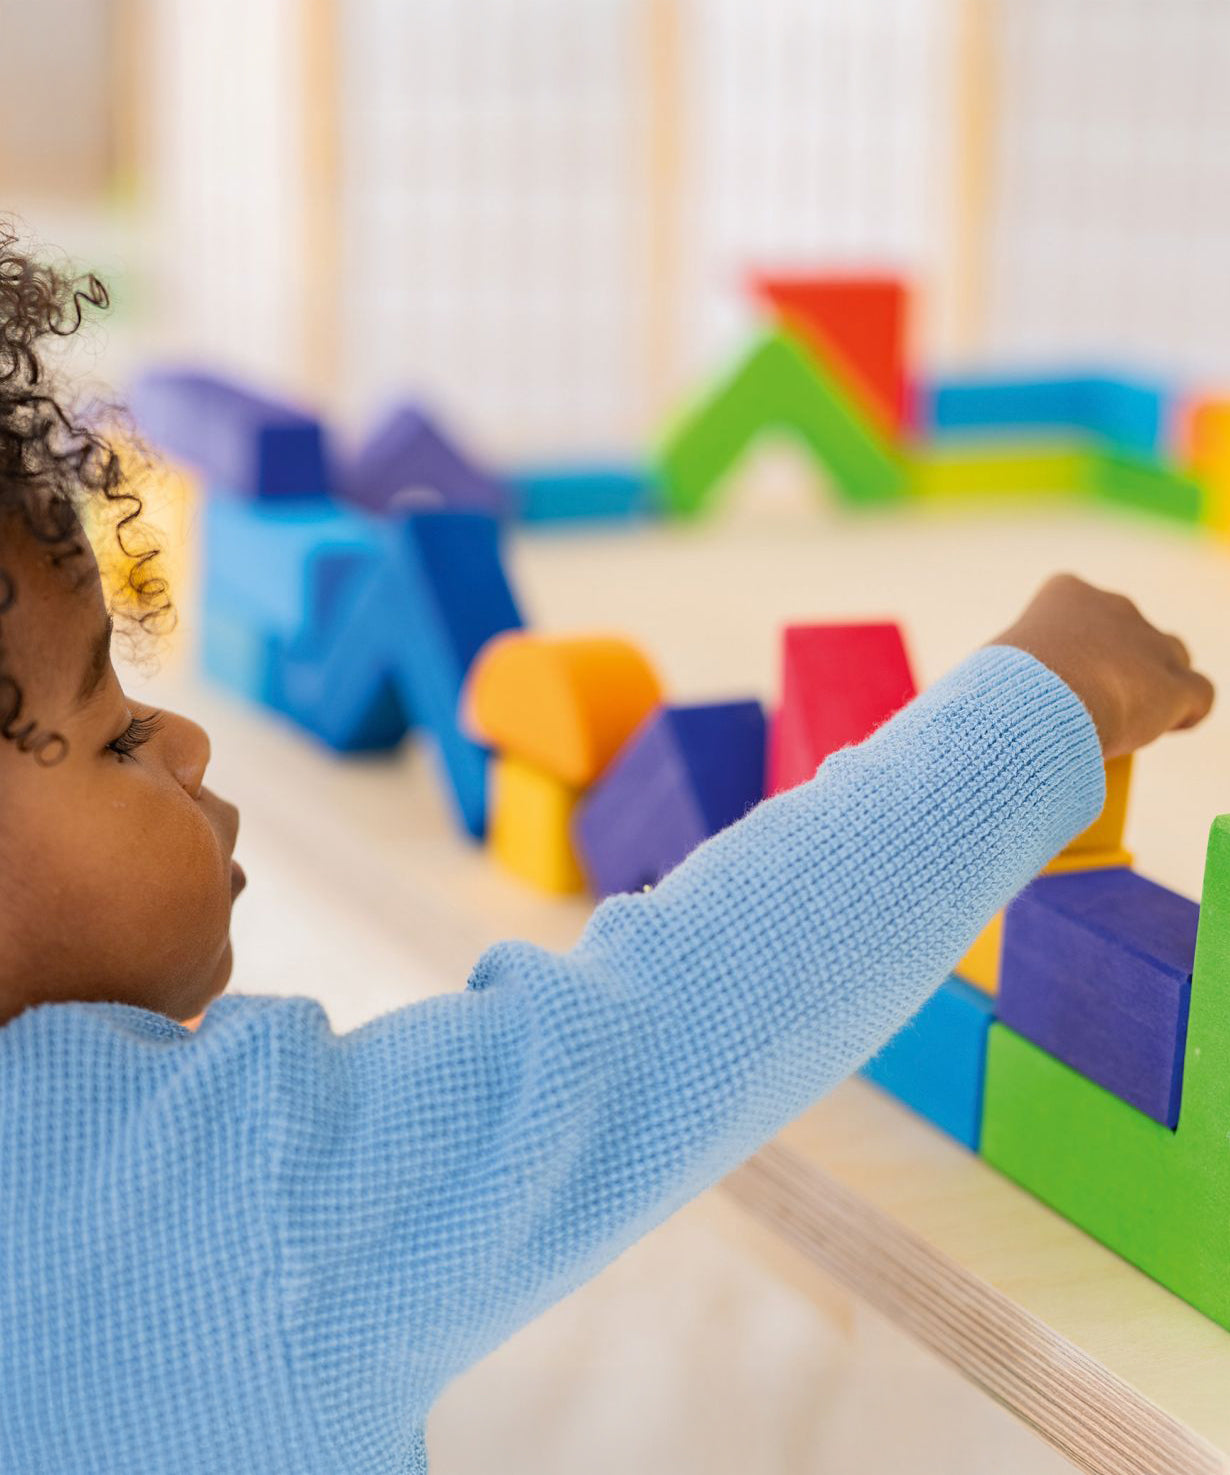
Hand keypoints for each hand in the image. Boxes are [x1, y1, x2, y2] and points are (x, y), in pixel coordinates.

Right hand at [991, 574, 1213, 757]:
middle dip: (1118, 659)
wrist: (1033, 707)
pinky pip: (1199, 693)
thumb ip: (1008, 669)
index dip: (1077, 640)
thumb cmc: (1000, 689)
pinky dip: (1188, 711)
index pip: (1079, 601)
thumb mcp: (993, 667)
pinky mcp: (1175, 685)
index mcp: (1066, 592)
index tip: (1063, 672)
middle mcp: (1114, 606)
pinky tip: (1172, 726)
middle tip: (1090, 700)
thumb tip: (987, 701)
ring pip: (1171, 655)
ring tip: (1133, 715)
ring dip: (1156, 681)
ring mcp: (1150, 643)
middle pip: (1129, 629)